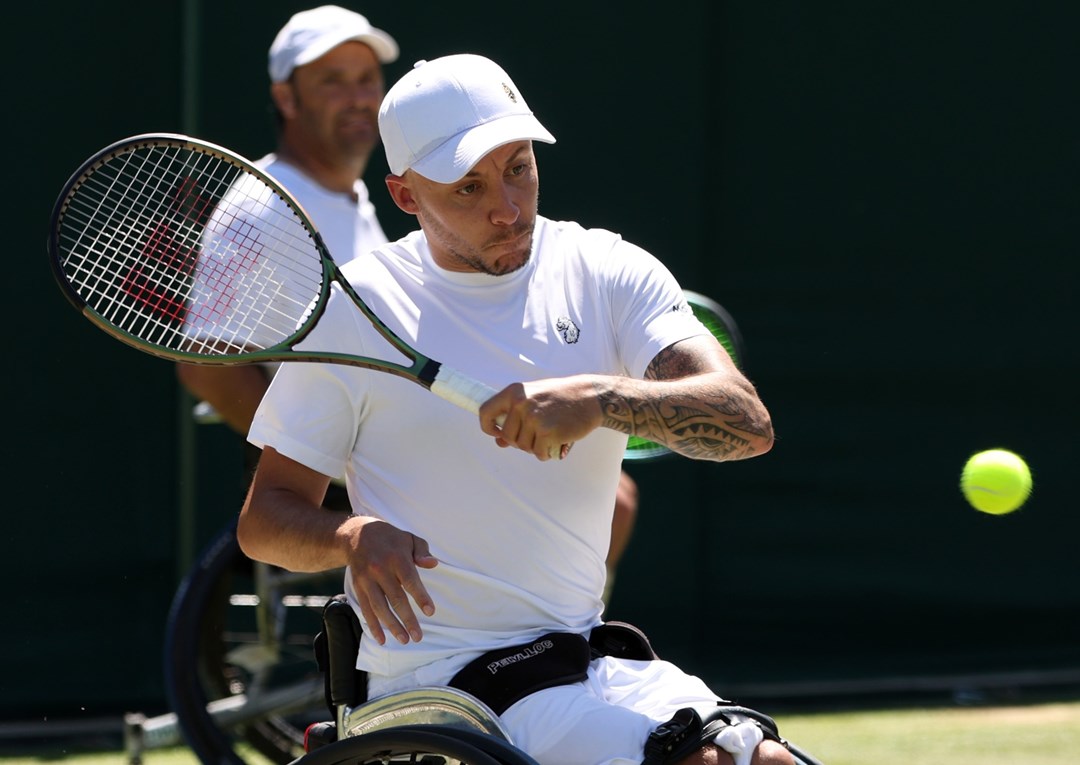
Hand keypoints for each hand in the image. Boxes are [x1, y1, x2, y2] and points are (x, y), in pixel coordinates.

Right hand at [343, 517, 438, 644]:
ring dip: (392, 626)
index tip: (430, 612)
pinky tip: (382, 639)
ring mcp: (367, 580)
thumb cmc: (391, 538)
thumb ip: (423, 551)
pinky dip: (373, 625)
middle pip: (395, 598)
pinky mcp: (358, 587)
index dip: (420, 597)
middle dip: (407, 619)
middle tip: (418, 636)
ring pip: (379, 607)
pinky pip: (365, 609)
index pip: (410, 580)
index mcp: (397, 558)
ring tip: (404, 640)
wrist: (356, 535)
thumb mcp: (409, 538)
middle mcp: (380, 570)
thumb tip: (433, 564)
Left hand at [479, 376, 600, 459]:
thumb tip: (499, 442)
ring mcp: (533, 418)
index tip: (498, 433)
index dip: (488, 427)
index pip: (485, 412)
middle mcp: (520, 403)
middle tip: (537, 435)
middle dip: (519, 441)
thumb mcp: (535, 399)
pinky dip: (546, 453)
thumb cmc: (562, 398)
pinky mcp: (547, 432)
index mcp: (514, 392)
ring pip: (523, 447)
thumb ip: (516, 417)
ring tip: (550, 435)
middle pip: (506, 436)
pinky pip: (538, 453)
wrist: (590, 397)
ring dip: (535, 447)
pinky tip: (557, 443)